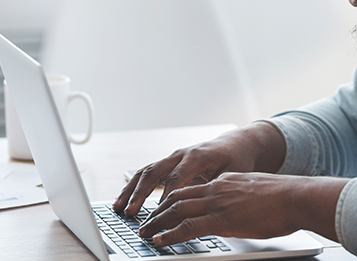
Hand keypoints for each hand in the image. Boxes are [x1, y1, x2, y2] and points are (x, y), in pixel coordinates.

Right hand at [113, 121, 285, 216]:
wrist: (236, 144)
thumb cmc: (237, 160)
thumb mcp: (234, 173)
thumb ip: (218, 187)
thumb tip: (208, 205)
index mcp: (197, 156)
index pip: (176, 177)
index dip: (166, 195)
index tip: (158, 213)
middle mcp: (181, 155)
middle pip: (155, 172)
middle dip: (140, 194)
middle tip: (131, 213)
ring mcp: (172, 158)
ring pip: (146, 172)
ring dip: (131, 190)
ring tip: (119, 209)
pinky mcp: (168, 164)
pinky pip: (146, 174)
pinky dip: (133, 187)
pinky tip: (123, 202)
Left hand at [138, 172, 347, 245]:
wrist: (297, 197)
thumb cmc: (286, 199)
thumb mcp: (258, 192)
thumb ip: (243, 198)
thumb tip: (240, 209)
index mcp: (225, 181)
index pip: (192, 188)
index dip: (173, 199)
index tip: (162, 208)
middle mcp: (217, 188)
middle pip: (177, 197)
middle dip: (157, 211)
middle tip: (144, 223)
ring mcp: (218, 203)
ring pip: (177, 210)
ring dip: (156, 223)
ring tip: (144, 233)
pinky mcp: (222, 219)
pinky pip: (188, 227)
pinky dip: (170, 234)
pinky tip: (160, 241)